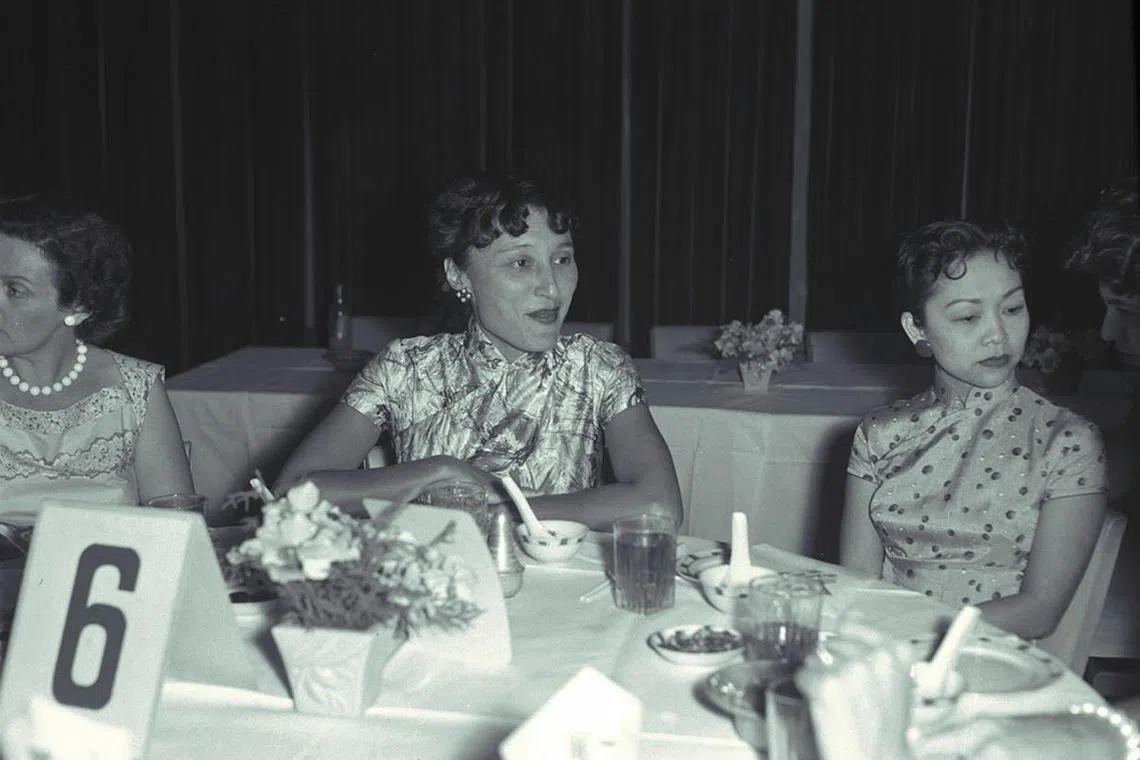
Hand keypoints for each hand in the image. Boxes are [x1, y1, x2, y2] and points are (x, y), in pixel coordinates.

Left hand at [794, 619, 913, 759]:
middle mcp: (875, 656)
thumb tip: (852, 613)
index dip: (845, 641)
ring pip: (816, 658)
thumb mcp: (891, 681)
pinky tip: (827, 707)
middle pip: (832, 642)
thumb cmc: (884, 731)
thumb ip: (873, 644)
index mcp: (897, 651)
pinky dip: (809, 690)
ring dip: (821, 678)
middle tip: (848, 693)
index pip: (853, 622)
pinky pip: (803, 675)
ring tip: (840, 702)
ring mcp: (850, 669)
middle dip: (833, 663)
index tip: (849, 657)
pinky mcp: (826, 685)